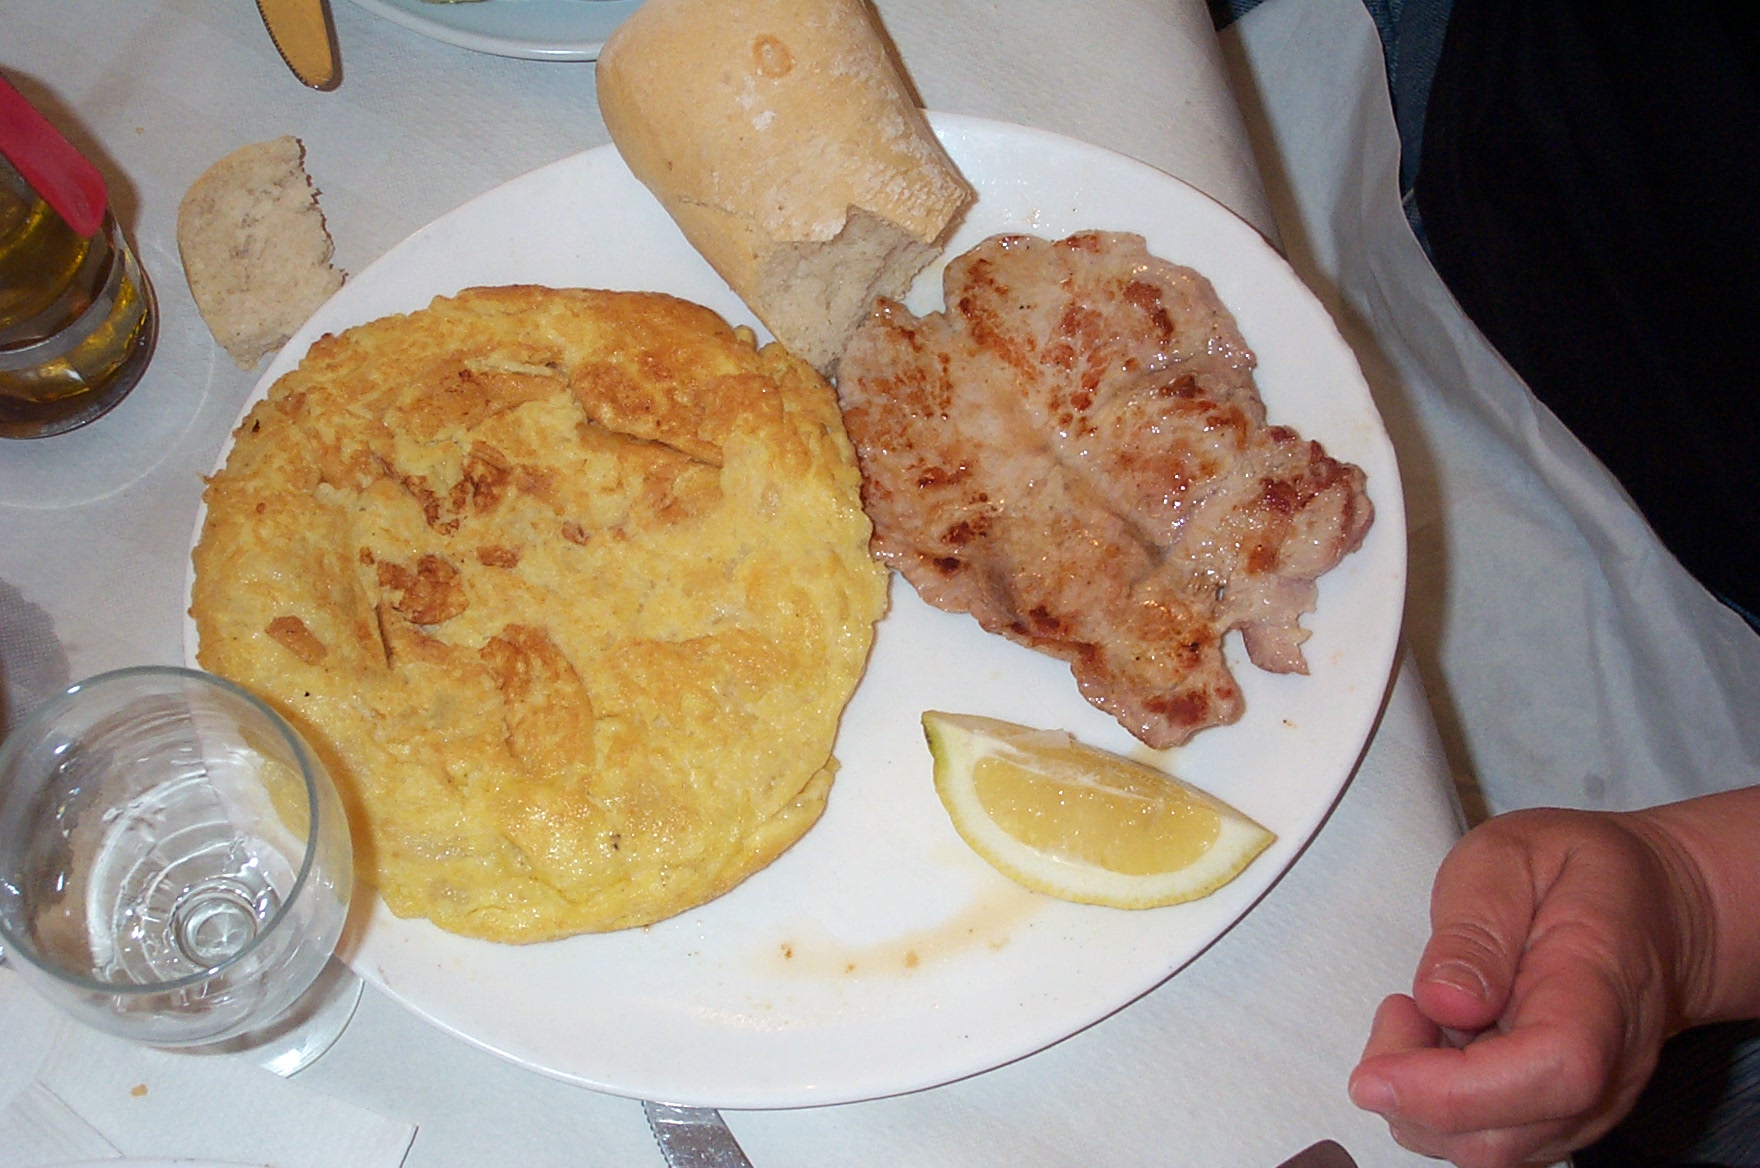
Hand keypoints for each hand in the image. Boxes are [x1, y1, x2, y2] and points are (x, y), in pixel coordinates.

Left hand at [1348, 808, 1695, 1167]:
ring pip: (1486, 1151)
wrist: (1654, 908)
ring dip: (1420, 1098)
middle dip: (1411, 1092)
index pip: (1551, 1070)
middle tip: (1399, 1010)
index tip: (1378, 1073)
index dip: (1454, 1090)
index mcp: (1598, 988)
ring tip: (1423, 1016)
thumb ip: (1477, 922)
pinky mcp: (1559, 1117)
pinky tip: (1439, 1044)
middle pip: (1503, 1136)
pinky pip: (1486, 1140)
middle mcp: (1606, 1066)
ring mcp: (1587, 1104)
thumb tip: (1445, 998)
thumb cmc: (1583, 875)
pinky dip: (1438, 1105)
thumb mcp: (1512, 855)